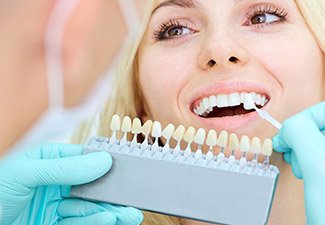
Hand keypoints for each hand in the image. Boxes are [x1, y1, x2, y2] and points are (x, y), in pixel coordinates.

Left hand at [0, 143, 142, 224]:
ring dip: (110, 210)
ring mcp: (56, 205)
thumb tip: (101, 161)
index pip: (85, 159)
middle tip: (132, 199)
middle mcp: (56, 182)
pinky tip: (109, 219)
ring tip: (129, 214)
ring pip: (89, 207)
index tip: (124, 171)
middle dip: (112, 194)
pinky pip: (79, 223)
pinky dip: (95, 221)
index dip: (105, 165)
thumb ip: (65, 168)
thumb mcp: (26, 173)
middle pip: (91, 186)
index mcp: (49, 161)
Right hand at [273, 101, 324, 224]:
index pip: (324, 109)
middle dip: (301, 136)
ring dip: (303, 148)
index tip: (286, 135)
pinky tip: (305, 171)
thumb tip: (287, 128)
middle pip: (321, 123)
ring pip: (319, 138)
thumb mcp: (318, 166)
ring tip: (300, 165)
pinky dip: (308, 158)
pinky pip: (320, 152)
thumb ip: (300, 134)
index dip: (302, 119)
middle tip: (291, 152)